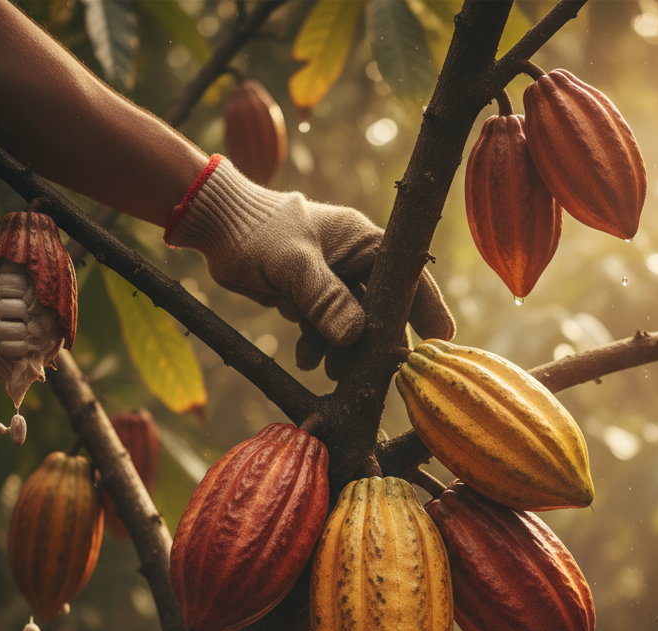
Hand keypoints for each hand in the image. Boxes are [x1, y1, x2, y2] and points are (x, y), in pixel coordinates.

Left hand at [165, 156, 454, 357]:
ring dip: (345, 352)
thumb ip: (323, 298)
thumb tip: (353, 336)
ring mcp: (338, 282)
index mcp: (366, 241)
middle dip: (377, 343)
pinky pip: (328, 329)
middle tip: (376, 374)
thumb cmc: (257, 231)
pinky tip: (306, 360)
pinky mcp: (316, 299)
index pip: (408, 277)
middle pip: (383, 309)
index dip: (425, 309)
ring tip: (334, 374)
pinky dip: (320, 346)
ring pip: (355, 326)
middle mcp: (358, 262)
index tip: (439, 341)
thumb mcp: (292, 264)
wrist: (218, 228)